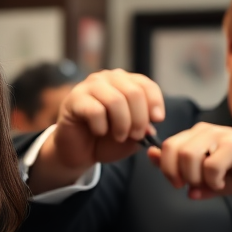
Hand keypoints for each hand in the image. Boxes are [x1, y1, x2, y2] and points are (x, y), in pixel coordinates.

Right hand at [27, 71, 164, 193]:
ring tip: (119, 137)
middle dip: (139, 119)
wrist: (79, 151)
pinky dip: (101, 126)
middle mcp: (108, 79)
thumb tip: (152, 124)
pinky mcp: (75, 99)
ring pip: (115, 100)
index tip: (157, 120)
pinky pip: (95, 110)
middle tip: (136, 136)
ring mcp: (90, 86)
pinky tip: (99, 132)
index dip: (155, 102)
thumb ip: (143, 129)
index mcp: (124, 82)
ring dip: (122, 124)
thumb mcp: (131, 137)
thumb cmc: (106, 140)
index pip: (146, 84)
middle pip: (133, 92)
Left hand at [150, 123, 231, 198]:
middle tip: (189, 185)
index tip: (177, 182)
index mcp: (196, 136)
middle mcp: (205, 131)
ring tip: (209, 183)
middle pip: (171, 149)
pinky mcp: (231, 146)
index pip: (166, 146)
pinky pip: (210, 166)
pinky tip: (221, 183)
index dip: (164, 167)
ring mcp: (219, 136)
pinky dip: (213, 181)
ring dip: (194, 177)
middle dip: (174, 172)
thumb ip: (182, 170)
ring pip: (187, 157)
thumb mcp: (207, 175)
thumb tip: (153, 159)